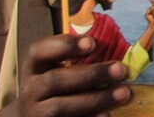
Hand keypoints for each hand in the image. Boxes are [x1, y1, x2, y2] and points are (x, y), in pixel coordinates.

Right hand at [7, 35, 129, 115]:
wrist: (34, 116)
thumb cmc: (55, 87)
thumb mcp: (56, 69)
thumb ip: (77, 60)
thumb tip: (114, 48)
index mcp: (34, 67)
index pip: (39, 50)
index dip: (65, 45)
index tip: (93, 43)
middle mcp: (30, 89)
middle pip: (55, 80)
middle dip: (90, 74)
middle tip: (120, 69)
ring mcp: (35, 111)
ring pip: (60, 106)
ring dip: (95, 99)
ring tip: (123, 93)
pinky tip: (107, 114)